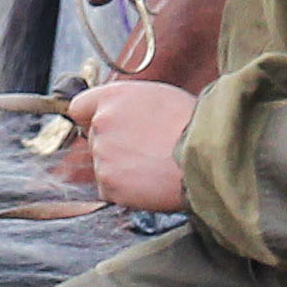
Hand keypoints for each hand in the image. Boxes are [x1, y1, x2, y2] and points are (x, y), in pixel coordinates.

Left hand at [68, 77, 191, 212]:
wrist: (207, 154)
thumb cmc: (191, 123)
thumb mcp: (157, 96)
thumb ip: (126, 104)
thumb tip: (116, 116)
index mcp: (112, 97)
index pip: (79, 108)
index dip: (92, 118)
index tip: (106, 127)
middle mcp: (101, 124)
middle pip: (94, 139)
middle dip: (114, 146)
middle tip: (146, 150)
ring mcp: (102, 156)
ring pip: (102, 166)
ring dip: (121, 169)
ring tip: (153, 165)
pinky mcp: (109, 185)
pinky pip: (109, 190)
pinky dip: (125, 190)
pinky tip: (149, 182)